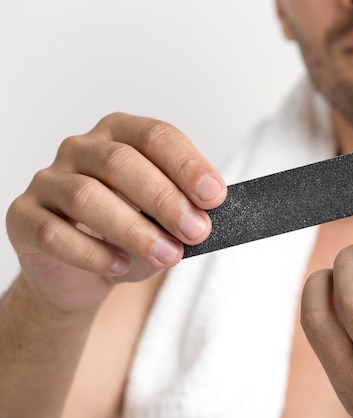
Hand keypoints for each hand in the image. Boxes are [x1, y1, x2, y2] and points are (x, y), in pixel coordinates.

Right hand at [6, 112, 225, 311]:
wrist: (83, 273)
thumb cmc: (129, 235)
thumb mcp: (165, 221)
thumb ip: (184, 212)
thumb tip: (206, 218)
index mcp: (120, 134)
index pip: (155, 136)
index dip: (187, 165)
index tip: (215, 196)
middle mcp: (81, 149)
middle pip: (121, 162)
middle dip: (165, 199)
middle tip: (196, 231)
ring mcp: (48, 180)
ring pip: (86, 196)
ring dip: (134, 229)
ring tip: (168, 254)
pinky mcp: (23, 216)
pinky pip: (54, 232)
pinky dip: (92, 252)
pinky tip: (120, 266)